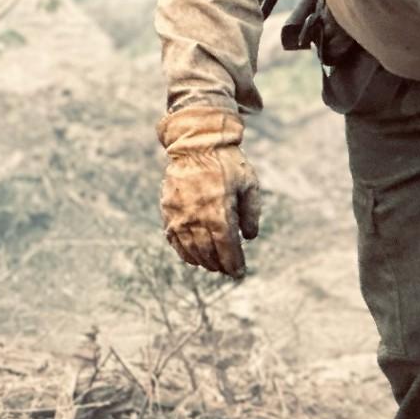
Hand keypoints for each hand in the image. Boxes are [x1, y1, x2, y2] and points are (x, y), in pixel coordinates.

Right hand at [157, 107, 260, 275]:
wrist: (197, 145)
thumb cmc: (228, 164)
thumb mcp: (250, 186)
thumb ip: (251, 213)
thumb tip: (249, 238)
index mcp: (219, 212)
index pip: (226, 247)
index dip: (233, 263)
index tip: (239, 273)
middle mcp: (197, 217)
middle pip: (207, 252)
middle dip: (219, 265)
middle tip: (228, 270)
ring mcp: (179, 215)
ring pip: (189, 249)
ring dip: (202, 261)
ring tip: (213, 265)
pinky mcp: (168, 210)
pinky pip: (174, 238)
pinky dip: (183, 250)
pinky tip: (193, 255)